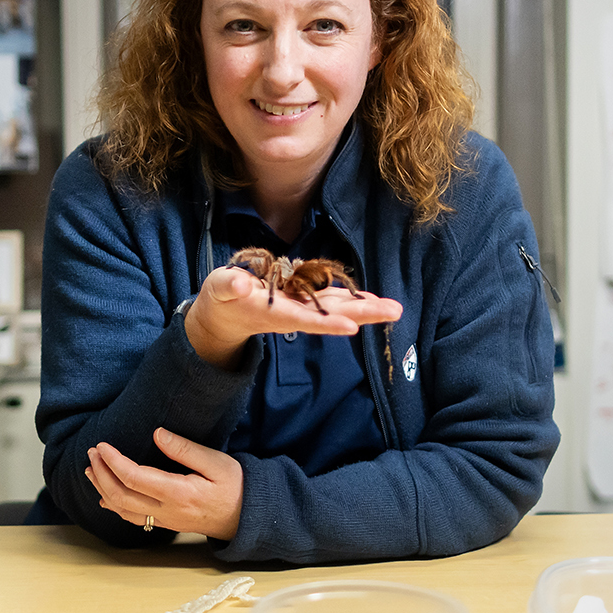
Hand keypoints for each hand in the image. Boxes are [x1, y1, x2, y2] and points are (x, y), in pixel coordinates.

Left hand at [85, 429, 243, 539]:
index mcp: (178, 493)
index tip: (102, 446)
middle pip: (121, 496)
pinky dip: (114, 506)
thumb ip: (185, 449)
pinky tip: (105, 496)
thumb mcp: (217, 462)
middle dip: (101, 474)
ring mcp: (165, 520)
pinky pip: (133, 518)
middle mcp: (167, 511)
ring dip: (102, 489)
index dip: (113, 462)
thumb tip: (157, 434)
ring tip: (91, 469)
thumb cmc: (235, 486)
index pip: (134, 479)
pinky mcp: (166, 523)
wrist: (248, 517)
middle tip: (92, 453)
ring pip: (123, 510)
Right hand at [184, 264, 401, 369]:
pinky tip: (371, 299)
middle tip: (394, 312)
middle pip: (332, 315)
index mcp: (274, 313)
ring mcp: (301, 307)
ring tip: (393, 308)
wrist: (225, 314)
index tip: (352, 328)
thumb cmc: (220, 300)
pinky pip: (332, 300)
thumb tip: (239, 283)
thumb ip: (227, 285)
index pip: (305, 319)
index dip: (328, 324)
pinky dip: (353, 300)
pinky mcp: (303, 299)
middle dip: (364, 314)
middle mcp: (294, 313)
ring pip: (337, 308)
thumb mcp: (218, 289)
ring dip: (366, 308)